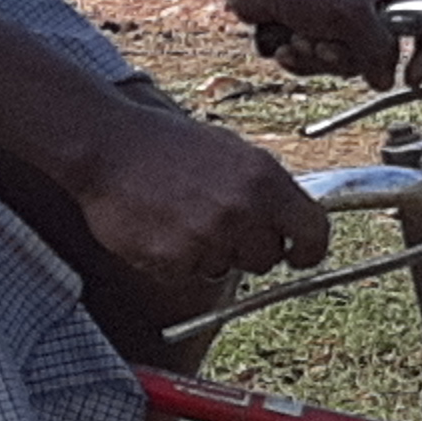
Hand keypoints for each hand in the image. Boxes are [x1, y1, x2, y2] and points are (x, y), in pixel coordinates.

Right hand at [62, 105, 331, 299]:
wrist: (108, 146)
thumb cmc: (168, 145)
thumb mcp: (231, 150)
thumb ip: (266, 186)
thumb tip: (292, 220)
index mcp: (264, 179)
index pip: (313, 231)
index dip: (309, 251)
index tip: (299, 257)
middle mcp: (242, 210)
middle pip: (266, 259)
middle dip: (247, 249)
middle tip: (218, 225)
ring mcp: (208, 237)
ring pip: (224, 270)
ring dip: (207, 254)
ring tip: (179, 217)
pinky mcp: (174, 259)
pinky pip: (187, 276)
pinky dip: (174, 260)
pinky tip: (158, 228)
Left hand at [214, 0, 421, 81]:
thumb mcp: (352, 15)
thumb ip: (378, 50)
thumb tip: (387, 81)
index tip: (410, 80)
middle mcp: (369, 4)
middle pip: (378, 55)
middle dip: (344, 57)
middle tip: (324, 45)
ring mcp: (339, 20)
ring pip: (342, 65)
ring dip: (316, 58)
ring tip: (298, 37)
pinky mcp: (310, 32)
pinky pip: (314, 65)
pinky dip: (297, 59)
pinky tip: (282, 42)